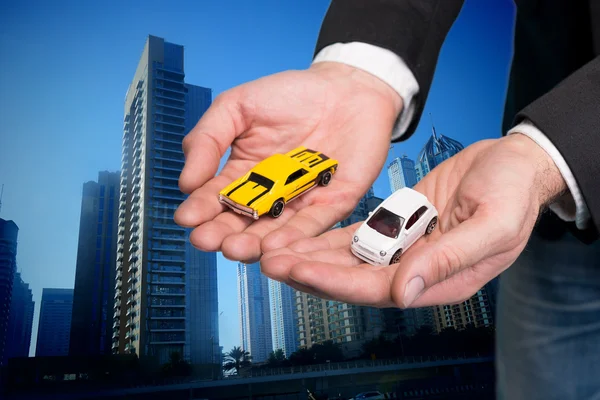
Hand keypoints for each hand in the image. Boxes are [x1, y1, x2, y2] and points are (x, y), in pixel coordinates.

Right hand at [174, 62, 402, 262]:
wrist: (346, 87)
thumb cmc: (292, 94)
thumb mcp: (238, 106)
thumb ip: (208, 139)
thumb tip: (186, 181)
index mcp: (244, 173)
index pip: (217, 197)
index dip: (201, 208)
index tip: (187, 218)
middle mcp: (269, 194)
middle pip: (242, 222)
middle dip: (223, 233)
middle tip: (206, 240)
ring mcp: (300, 201)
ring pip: (274, 231)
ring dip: (253, 244)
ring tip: (235, 249)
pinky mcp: (332, 203)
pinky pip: (312, 225)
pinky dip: (294, 237)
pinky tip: (274, 245)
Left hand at [260, 134, 566, 307]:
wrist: (516, 164)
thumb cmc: (514, 192)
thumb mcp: (492, 224)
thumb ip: (448, 260)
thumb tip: (403, 293)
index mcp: (441, 279)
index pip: (378, 289)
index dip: (335, 282)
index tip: (297, 270)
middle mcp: (417, 271)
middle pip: (353, 278)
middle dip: (310, 271)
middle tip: (268, 261)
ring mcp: (405, 250)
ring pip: (348, 260)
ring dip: (310, 256)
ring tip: (271, 250)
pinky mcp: (397, 228)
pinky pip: (356, 238)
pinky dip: (327, 239)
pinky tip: (298, 236)